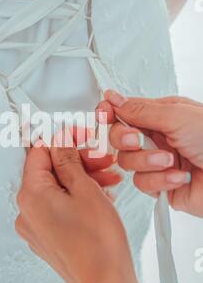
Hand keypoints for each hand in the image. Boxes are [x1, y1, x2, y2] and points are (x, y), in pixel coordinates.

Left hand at [15, 140, 139, 282]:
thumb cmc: (98, 245)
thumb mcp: (86, 189)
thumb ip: (68, 160)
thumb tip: (60, 140)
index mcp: (31, 196)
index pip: (38, 153)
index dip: (61, 140)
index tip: (78, 136)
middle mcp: (27, 212)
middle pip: (49, 171)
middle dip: (77, 162)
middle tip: (100, 159)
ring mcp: (36, 225)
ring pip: (58, 188)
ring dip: (82, 179)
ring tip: (107, 178)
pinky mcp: (48, 234)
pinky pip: (60, 205)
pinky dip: (78, 196)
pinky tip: (99, 193)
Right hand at [96, 90, 202, 216]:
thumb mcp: (178, 116)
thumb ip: (141, 110)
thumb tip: (114, 98)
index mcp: (160, 115)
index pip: (124, 111)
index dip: (109, 112)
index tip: (103, 114)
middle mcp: (156, 138)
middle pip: (119, 137)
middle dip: (124, 139)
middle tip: (135, 139)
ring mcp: (156, 161)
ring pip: (127, 162)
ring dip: (148, 163)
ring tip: (170, 160)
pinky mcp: (159, 184)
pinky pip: (142, 183)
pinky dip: (161, 181)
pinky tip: (180, 176)